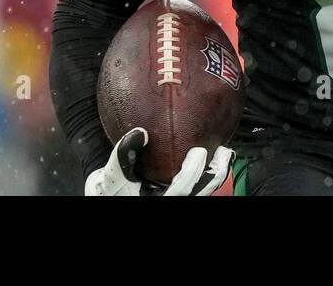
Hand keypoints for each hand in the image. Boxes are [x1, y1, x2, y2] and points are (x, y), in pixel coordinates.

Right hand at [85, 127, 233, 195]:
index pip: (182, 190)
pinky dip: (207, 173)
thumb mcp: (110, 178)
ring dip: (216, 172)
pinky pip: (199, 187)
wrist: (109, 197)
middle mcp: (173, 201)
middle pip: (202, 192)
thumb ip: (123, 157)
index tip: (198, 151)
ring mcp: (178, 198)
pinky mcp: (181, 193)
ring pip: (205, 190)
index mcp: (160, 199)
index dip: (192, 171)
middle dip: (216, 172)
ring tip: (224, 152)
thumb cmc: (108, 192)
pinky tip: (210, 157)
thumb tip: (140, 133)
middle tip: (223, 150)